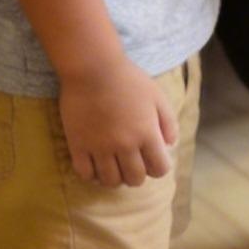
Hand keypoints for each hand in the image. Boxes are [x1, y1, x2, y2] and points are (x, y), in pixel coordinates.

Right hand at [59, 60, 178, 186]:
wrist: (93, 68)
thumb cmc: (128, 79)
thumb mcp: (158, 96)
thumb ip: (169, 123)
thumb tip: (169, 146)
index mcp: (147, 134)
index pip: (159, 170)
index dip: (158, 168)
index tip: (152, 160)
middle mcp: (125, 145)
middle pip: (135, 179)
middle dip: (137, 175)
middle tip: (132, 164)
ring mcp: (100, 147)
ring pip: (110, 181)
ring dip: (115, 178)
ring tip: (113, 167)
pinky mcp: (78, 145)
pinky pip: (85, 173)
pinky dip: (92, 174)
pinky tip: (95, 164)